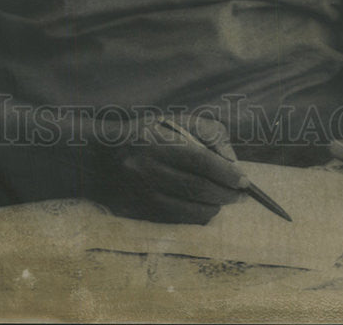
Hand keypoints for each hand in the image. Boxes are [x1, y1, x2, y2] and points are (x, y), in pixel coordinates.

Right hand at [93, 113, 246, 223]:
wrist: (98, 157)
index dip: (225, 172)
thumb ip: (205, 131)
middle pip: (197, 188)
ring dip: (214, 207)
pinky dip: (197, 217)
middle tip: (240, 194)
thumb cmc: (143, 135)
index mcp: (155, 142)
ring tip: (222, 199)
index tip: (243, 180)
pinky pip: (178, 221)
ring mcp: (142, 195)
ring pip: (189, 209)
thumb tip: (231, 159)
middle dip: (225, 193)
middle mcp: (147, 170)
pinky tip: (204, 208)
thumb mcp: (170, 121)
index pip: (199, 160)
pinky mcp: (141, 213)